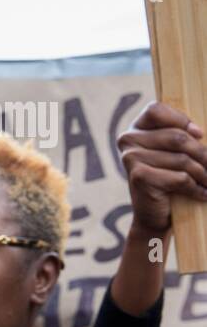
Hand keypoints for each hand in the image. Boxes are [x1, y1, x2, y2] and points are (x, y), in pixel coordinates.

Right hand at [117, 101, 206, 234]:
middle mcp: (128, 140)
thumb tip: (199, 133)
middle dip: (203, 154)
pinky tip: (203, 193)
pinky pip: (180, 178)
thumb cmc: (171, 179)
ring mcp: (131, 158)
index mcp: (136, 129)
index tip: (199, 135)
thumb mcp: (176, 152)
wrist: (154, 215)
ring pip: (182, 160)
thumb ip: (182, 136)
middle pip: (177, 137)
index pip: (156, 110)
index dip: (181, 120)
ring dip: (203, 174)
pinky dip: (197, 188)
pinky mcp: (139, 177)